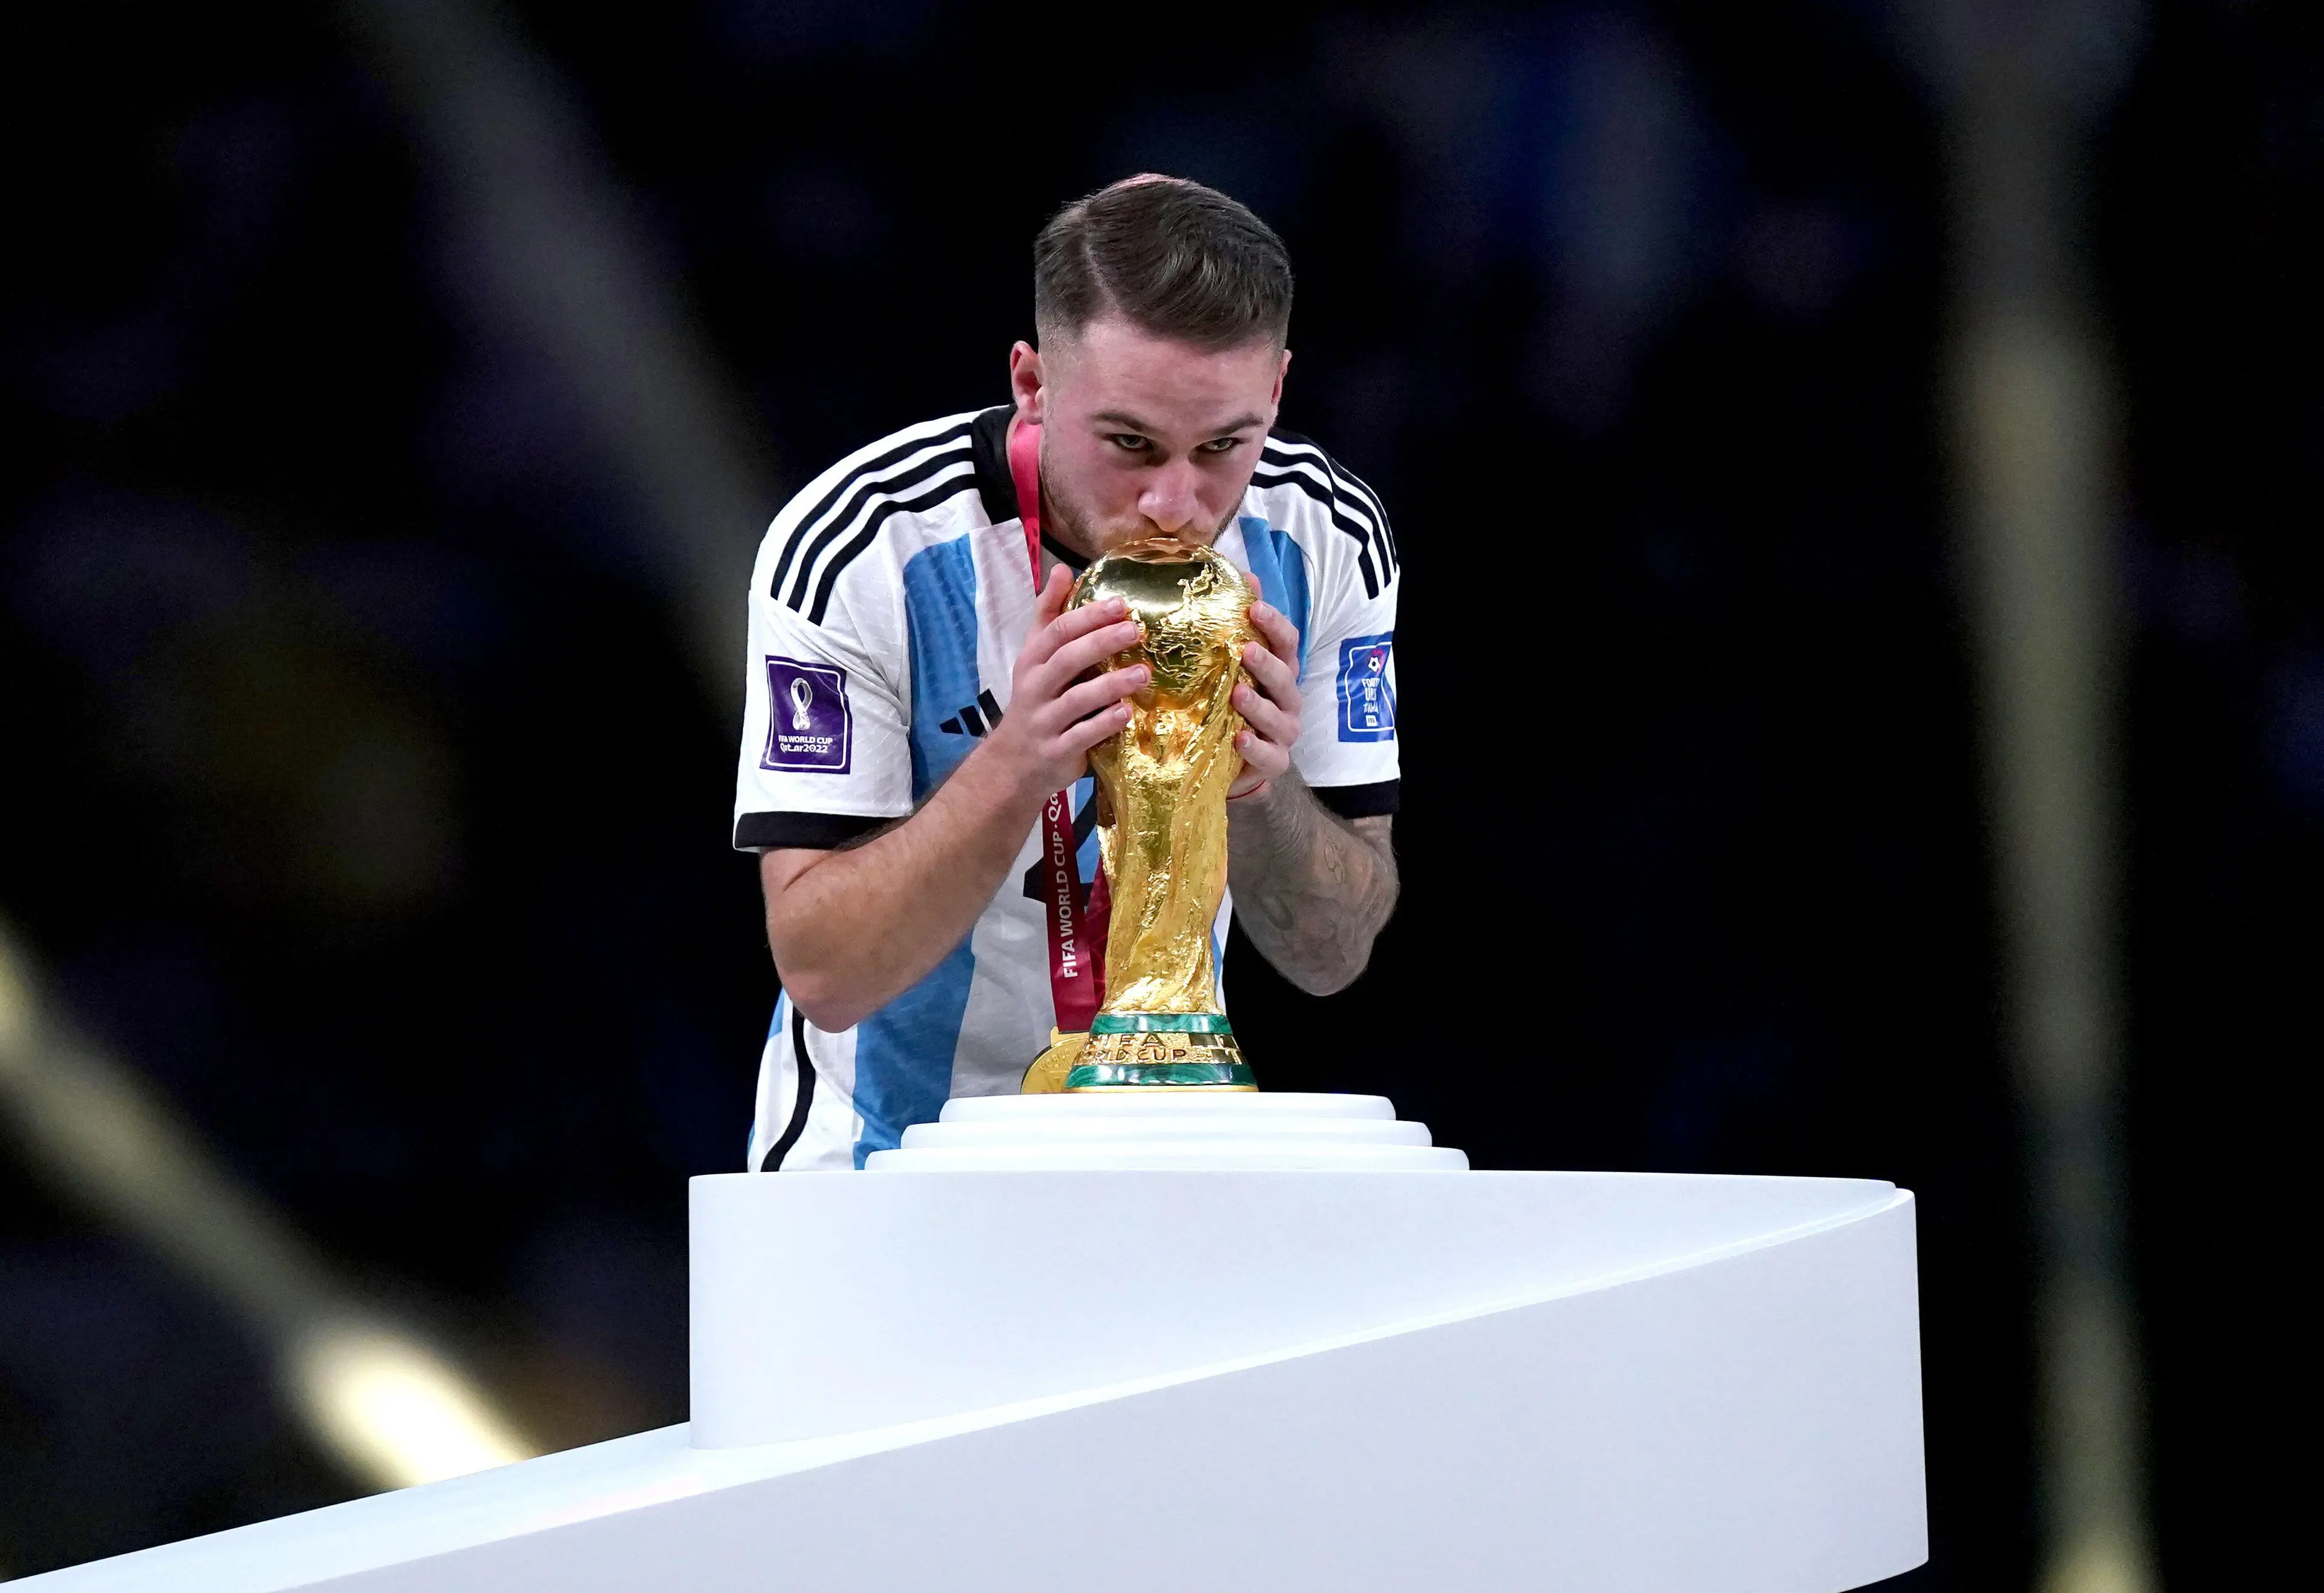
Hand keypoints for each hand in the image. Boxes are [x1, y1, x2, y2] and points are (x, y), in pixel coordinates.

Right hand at [983, 564, 1148, 797]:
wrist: (1014, 762)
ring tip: (1143, 673)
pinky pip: (1082, 735)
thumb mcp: (1035, 655)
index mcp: (1033, 660)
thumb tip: (1062, 568)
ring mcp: (1045, 721)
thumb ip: (1049, 614)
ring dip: (1111, 684)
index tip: (1121, 603)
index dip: (1088, 616)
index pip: (1057, 631)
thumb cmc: (1036, 700)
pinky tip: (1126, 713)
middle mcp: (1036, 687)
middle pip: (1067, 659)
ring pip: (1077, 699)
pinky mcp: (1057, 751)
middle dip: (1101, 642)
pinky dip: (1104, 724)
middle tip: (1135, 631)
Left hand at [1229, 581, 1302, 799]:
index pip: (1287, 642)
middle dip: (1267, 664)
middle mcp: (1286, 699)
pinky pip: (1269, 756)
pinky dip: (1255, 748)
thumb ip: (1235, 623)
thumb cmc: (1230, 703)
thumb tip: (1241, 573)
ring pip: (1279, 717)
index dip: (1274, 624)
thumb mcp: (1229, 665)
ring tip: (1237, 693)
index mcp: (1279, 671)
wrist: (1230, 760)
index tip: (1255, 607)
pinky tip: (1239, 739)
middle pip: (1285, 678)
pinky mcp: (1273, 762)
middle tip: (1246, 650)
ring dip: (1259, 706)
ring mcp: (1282, 732)